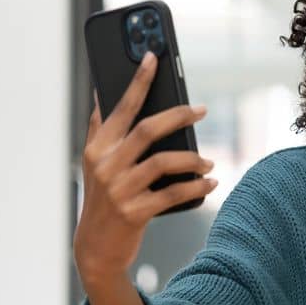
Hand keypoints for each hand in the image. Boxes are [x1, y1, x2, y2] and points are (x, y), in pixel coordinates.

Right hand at [73, 51, 215, 285]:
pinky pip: (173, 193)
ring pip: (163, 162)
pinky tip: (210, 183)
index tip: (153, 56)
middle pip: (147, 129)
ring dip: (192, 159)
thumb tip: (101, 92)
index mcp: (97, 147)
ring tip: (209, 162)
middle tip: (202, 111)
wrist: (96, 248)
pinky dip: (196, 187)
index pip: (120, 107)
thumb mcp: (95, 163)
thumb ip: (100, 128)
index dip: (138, 81)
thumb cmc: (103, 198)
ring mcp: (119, 190)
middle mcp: (105, 165)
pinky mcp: (134, 212)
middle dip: (178, 115)